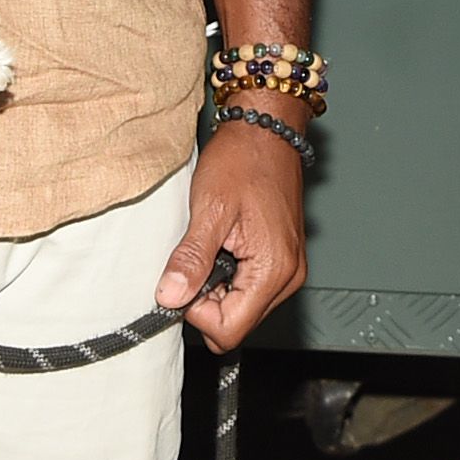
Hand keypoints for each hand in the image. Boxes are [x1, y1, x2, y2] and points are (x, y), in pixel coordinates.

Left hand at [155, 107, 307, 349]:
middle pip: (236, 324)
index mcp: (274, 269)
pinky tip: (224, 245)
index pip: (228, 330)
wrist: (265, 130)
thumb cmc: (243, 159)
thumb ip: (191, 259)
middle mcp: (288, 276)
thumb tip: (170, 297)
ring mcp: (289, 269)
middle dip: (208, 300)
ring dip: (218, 288)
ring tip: (213, 244)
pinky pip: (250, 289)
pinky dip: (230, 276)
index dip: (197, 311)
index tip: (186, 276)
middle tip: (198, 256)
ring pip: (242, 310)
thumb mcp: (209, 208)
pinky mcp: (283, 260)